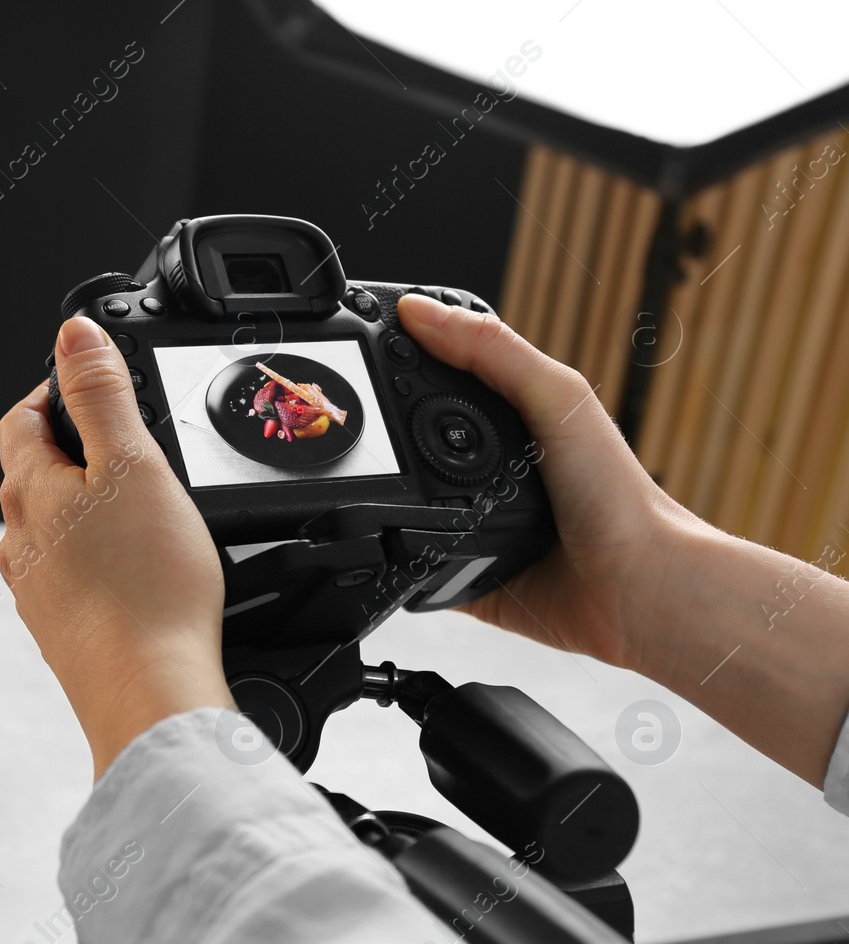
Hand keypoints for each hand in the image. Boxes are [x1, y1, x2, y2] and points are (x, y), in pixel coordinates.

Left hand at [0, 317, 232, 776]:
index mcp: (29, 493)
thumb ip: (102, 394)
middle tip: (127, 439)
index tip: (91, 380)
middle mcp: (20, 544)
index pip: (21, 419)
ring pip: (52, 530)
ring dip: (86, 508)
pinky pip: (73, 578)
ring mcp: (38, 592)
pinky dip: (100, 560)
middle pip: (34, 474)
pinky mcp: (64, 632)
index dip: (54, 389)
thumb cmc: (145, 591)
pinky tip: (139, 572)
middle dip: (75, 449)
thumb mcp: (134, 464)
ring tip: (140, 505)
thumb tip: (73, 332)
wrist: (150, 696)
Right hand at [395, 295, 695, 670]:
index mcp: (515, 419)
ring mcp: (474, 522)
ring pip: (403, 501)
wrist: (634, 587)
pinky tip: (386, 540)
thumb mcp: (555, 396)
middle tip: (354, 418)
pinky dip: (396, 554)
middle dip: (382, 431)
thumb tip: (419, 311)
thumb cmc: (617, 495)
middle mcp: (492, 469)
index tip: (366, 339)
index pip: (445, 373)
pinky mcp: (462, 575)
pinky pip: (412, 562)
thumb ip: (491, 350)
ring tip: (365, 476)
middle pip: (413, 439)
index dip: (408, 354)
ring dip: (384, 494)